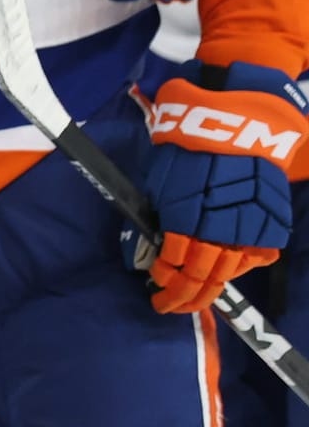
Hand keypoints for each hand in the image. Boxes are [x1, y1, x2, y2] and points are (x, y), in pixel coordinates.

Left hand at [139, 60, 305, 312]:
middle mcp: (219, 233)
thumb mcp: (162, 178)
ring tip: (194, 300)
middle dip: (183, 297)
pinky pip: (257, 256)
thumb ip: (163, 214)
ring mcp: (249, 232)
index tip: (154, 287)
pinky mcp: (271, 225)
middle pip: (202, 279)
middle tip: (168, 306)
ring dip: (209, 290)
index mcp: (187, 222)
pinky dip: (241, 267)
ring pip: (229, 273)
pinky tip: (227, 273)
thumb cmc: (189, 143)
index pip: (174, 266)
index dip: (164, 282)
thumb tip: (161, 239)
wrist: (238, 120)